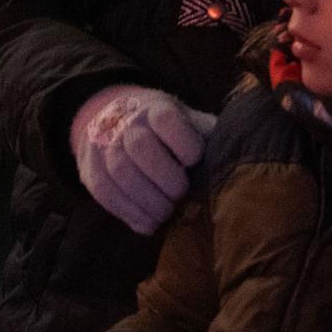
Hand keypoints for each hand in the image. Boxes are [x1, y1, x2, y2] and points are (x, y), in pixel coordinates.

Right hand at [70, 84, 214, 235]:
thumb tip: (240, 153)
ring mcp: (104, 144)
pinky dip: (129, 213)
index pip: (167, 122)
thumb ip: (207, 136)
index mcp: (157, 108)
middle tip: (179, 195)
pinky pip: (106, 193)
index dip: (186, 147)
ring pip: (120, 172)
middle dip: (165, 179)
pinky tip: (147, 223)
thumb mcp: (188, 122)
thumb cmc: (165, 130)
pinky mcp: (91, 168)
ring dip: (147, 201)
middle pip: (140, 147)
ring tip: (165, 214)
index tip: (194, 163)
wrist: (115, 118)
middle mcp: (127, 122)